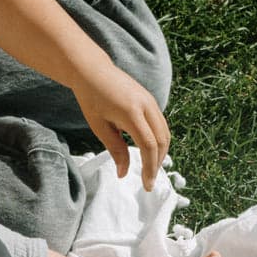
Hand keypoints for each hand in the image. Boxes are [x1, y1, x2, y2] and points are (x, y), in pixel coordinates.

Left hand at [72, 62, 169, 188]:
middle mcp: (146, 105)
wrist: (93, 71)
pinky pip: (160, 124)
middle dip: (157, 163)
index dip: (149, 167)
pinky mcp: (150, 100)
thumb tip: (124, 173)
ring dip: (160, 153)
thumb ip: (115, 150)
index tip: (147, 185)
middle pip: (161, 141)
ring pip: (164, 132)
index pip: (148, 146)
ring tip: (150, 168)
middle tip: (149, 181)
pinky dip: (159, 140)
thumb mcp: (100, 127)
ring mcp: (150, 101)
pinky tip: (150, 151)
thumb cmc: (92, 98)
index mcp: (132, 113)